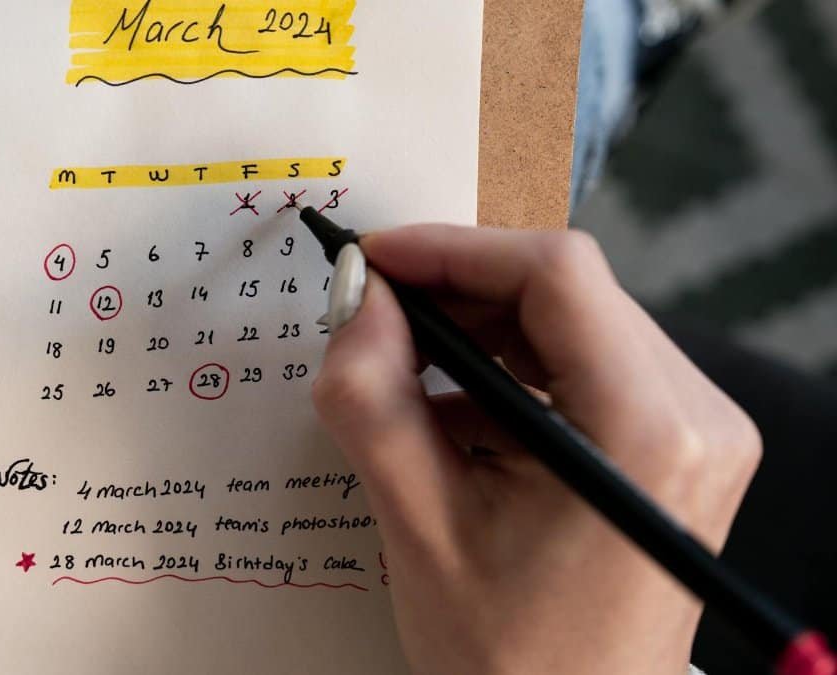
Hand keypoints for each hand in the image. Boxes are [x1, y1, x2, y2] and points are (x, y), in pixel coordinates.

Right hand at [313, 226, 760, 674]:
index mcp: (646, 431)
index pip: (555, 274)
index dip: (454, 249)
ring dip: (482, 333)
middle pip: (568, 292)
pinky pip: (587, 370)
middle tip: (377, 312)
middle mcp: (695, 418)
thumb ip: (373, 401)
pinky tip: (452, 414)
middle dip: (461, 290)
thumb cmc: (510, 659)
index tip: (379, 262)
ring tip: (406, 369)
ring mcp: (694, 433)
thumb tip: (357, 303)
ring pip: (575, 325)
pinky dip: (513, 374)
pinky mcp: (674, 449)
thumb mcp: (418, 526)